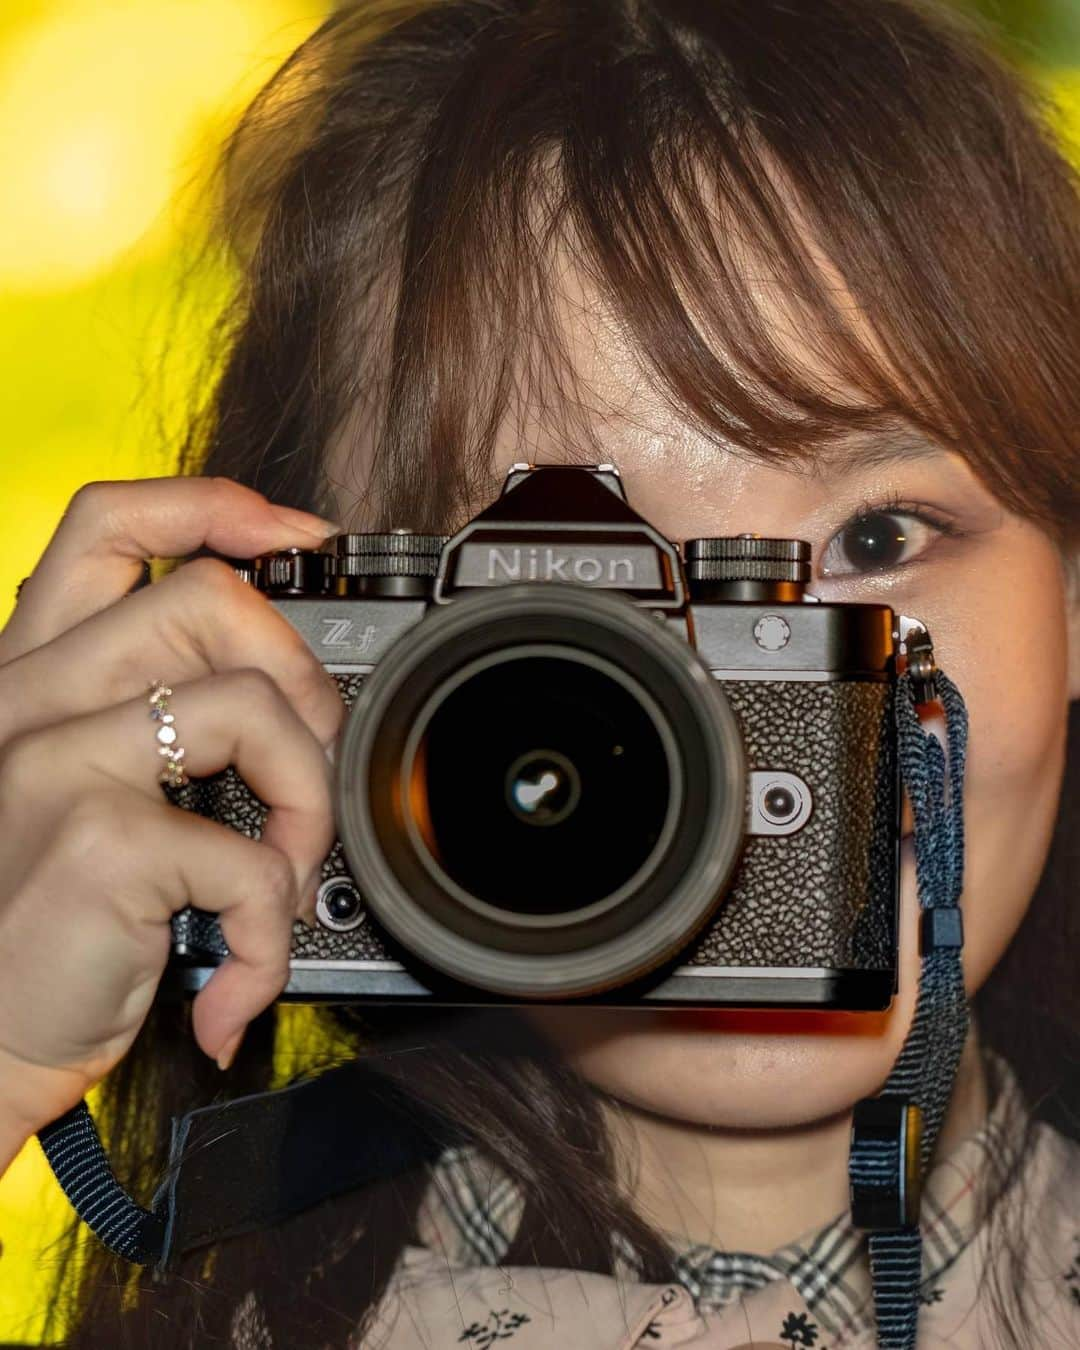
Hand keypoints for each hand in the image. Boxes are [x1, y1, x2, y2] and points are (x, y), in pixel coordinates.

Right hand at [0, 477, 342, 1137]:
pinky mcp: (94, 841)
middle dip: (303, 683)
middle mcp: (30, 700)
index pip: (106, 525)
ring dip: (307, 808)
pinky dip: (274, 928)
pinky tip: (241, 972)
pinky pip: (251, 858)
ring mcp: (54, 761)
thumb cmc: (42, 929)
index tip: (296, 539)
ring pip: (253, 709)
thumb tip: (280, 687)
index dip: (214, 506)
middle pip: (212, 600)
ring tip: (283, 883)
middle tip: (307, 772)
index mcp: (32, 677)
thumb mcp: (81, 795)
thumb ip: (149, 723)